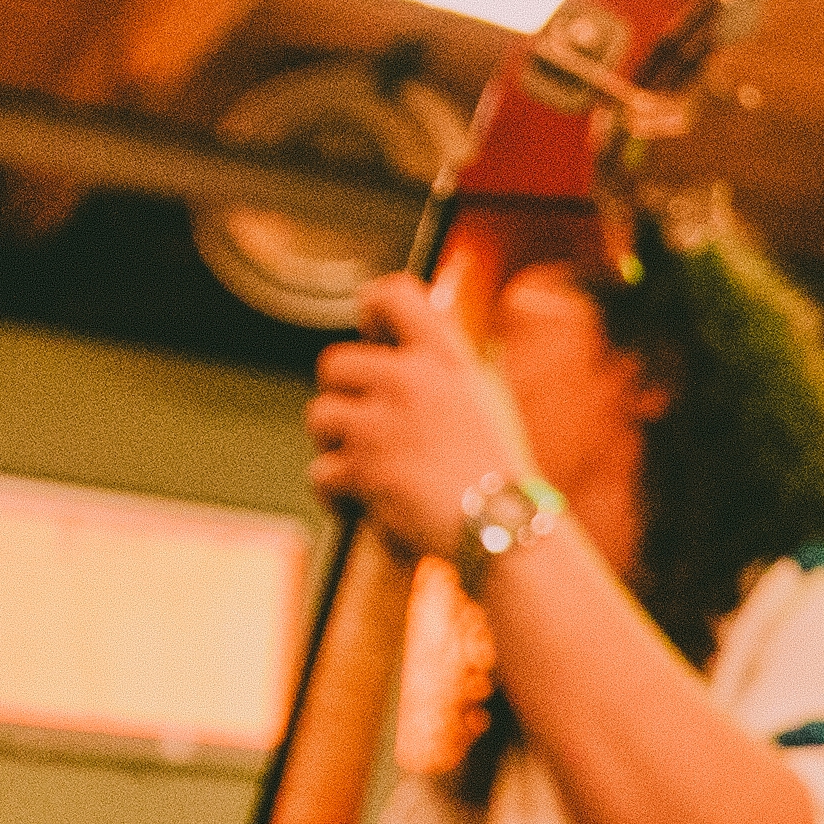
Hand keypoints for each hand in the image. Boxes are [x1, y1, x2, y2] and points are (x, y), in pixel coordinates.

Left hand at [305, 273, 537, 562]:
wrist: (502, 529)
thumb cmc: (498, 474)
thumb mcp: (483, 400)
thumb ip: (440, 371)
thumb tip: (399, 350)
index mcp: (443, 358)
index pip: (392, 295)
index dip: (371, 311)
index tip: (373, 338)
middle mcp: (408, 380)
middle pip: (334, 363)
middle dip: (343, 398)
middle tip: (367, 428)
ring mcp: (380, 424)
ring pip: (320, 418)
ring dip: (336, 447)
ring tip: (371, 470)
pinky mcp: (360, 468)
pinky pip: (322, 472)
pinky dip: (338, 494)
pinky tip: (365, 504)